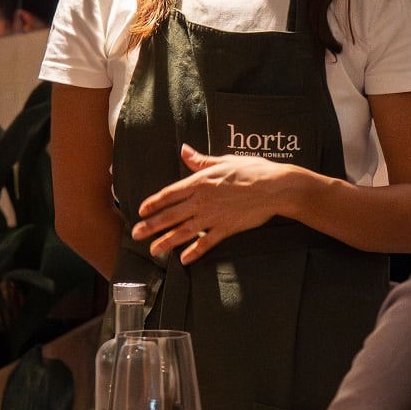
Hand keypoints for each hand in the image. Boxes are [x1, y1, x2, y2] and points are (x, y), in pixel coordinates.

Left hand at [132, 146, 302, 263]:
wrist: (275, 187)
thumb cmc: (252, 170)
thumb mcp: (224, 161)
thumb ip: (201, 160)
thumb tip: (184, 150)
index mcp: (199, 182)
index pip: (169, 194)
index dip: (153, 203)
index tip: (141, 211)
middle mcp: (202, 201)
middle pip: (170, 215)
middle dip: (151, 226)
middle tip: (135, 234)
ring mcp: (213, 216)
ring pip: (184, 231)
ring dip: (166, 241)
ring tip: (153, 250)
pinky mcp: (226, 228)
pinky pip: (206, 243)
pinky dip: (194, 252)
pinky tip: (183, 260)